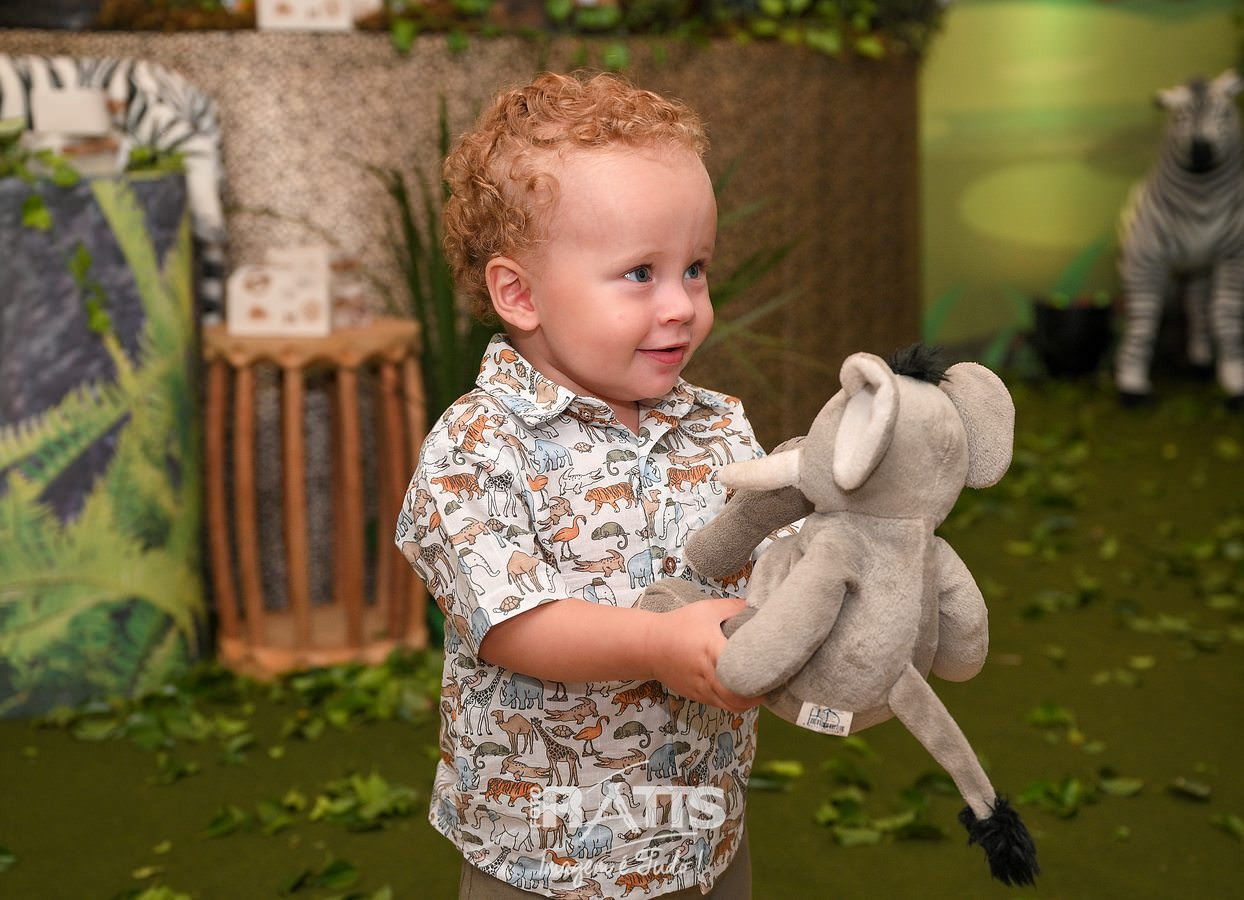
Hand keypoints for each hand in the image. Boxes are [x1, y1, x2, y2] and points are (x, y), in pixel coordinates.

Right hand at [643, 597, 761, 713]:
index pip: (743, 672)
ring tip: (756, 688)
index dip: (761, 675)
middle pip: (740, 699)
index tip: (774, 669)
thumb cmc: (680, 624)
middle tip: (770, 682)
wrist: (649, 645)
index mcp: (714, 651)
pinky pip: (720, 705)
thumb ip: (734, 607)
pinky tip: (738, 690)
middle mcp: (709, 675)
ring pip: (732, 707)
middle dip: (759, 695)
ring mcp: (702, 689)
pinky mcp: (696, 696)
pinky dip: (732, 702)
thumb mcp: (707, 609)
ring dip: (747, 702)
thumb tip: (758, 606)